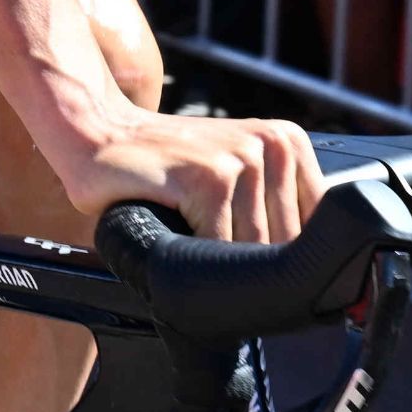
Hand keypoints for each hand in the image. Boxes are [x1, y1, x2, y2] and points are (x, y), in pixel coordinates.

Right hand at [49, 106, 321, 246]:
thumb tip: (309, 276)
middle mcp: (272, 145)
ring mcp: (242, 159)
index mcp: (287, 143)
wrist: (97, 135)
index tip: (254, 271)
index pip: (314, 228)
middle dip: (250, 267)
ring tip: (189, 244)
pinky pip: (220, 248)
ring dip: (220, 265)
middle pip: (286, 245)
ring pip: (254, 251)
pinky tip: (173, 237)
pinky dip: (196, 258)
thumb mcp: (231, 175)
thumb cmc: (162, 167)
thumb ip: (270, 208)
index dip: (286, 261)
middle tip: (210, 261)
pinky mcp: (208, 178)